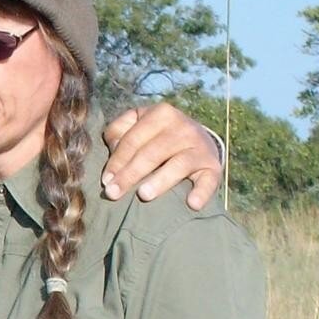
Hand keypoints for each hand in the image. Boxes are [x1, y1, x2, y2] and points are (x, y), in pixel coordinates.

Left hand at [100, 103, 222, 208]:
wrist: (198, 139)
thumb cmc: (156, 135)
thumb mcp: (138, 124)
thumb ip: (120, 130)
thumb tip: (113, 146)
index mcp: (161, 114)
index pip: (133, 140)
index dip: (117, 161)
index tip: (105, 181)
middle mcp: (183, 127)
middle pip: (152, 153)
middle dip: (130, 174)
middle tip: (113, 193)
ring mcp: (200, 147)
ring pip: (179, 164)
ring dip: (161, 180)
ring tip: (144, 195)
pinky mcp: (213, 166)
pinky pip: (209, 180)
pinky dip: (202, 192)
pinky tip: (192, 204)